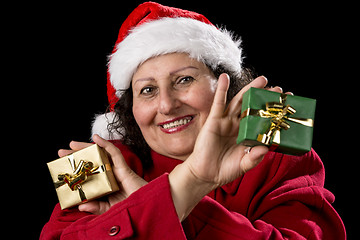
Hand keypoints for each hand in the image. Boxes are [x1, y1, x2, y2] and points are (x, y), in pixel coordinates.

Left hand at [58, 135, 146, 214]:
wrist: (144, 207)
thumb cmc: (130, 207)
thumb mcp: (109, 209)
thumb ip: (96, 207)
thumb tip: (81, 206)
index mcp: (104, 184)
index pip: (88, 173)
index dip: (76, 170)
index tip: (63, 169)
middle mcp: (109, 174)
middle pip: (91, 161)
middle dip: (76, 156)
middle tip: (61, 153)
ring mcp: (116, 169)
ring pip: (100, 155)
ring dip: (86, 147)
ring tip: (72, 144)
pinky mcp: (123, 167)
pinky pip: (114, 153)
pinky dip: (105, 144)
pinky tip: (96, 138)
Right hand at [169, 74, 286, 220]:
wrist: (205, 174)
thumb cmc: (225, 170)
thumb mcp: (244, 165)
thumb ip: (254, 158)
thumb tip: (266, 148)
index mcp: (247, 135)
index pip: (263, 120)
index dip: (273, 112)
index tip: (287, 104)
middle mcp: (238, 126)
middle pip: (253, 107)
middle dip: (265, 97)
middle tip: (278, 89)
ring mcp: (226, 122)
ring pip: (239, 101)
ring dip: (249, 89)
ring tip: (262, 80)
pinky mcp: (214, 120)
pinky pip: (218, 103)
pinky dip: (221, 90)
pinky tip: (225, 78)